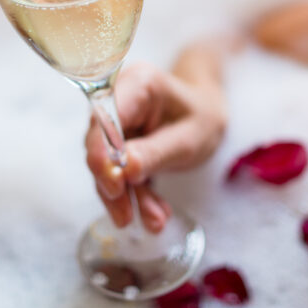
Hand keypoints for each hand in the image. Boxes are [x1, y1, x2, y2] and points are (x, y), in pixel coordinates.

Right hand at [85, 42, 229, 232]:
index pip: (105, 119)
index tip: (114, 186)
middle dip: (114, 185)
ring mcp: (115, 124)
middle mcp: (118, 101)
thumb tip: (124, 171)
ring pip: (107, 166)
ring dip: (127, 198)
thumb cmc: (202, 118)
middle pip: (100, 146)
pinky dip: (135, 196)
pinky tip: (155, 214)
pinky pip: (118, 173)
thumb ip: (156, 153)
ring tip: (154, 222)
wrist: (207, 115)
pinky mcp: (117, 144)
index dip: (102, 154)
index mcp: (138, 85)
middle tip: (127, 217)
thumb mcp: (188, 139)